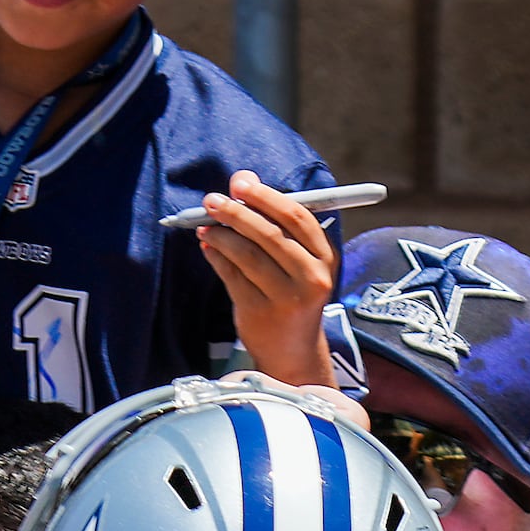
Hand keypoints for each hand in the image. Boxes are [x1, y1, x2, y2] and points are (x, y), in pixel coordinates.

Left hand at [198, 172, 339, 384]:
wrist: (293, 351)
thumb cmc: (293, 294)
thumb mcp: (298, 261)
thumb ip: (274, 221)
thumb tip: (244, 179)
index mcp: (326, 258)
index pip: (297, 218)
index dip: (266, 197)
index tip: (240, 183)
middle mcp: (311, 278)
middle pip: (270, 235)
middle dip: (237, 213)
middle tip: (212, 200)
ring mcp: (286, 298)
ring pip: (247, 255)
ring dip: (221, 235)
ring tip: (204, 225)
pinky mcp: (260, 313)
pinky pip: (231, 276)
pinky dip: (216, 257)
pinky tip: (208, 246)